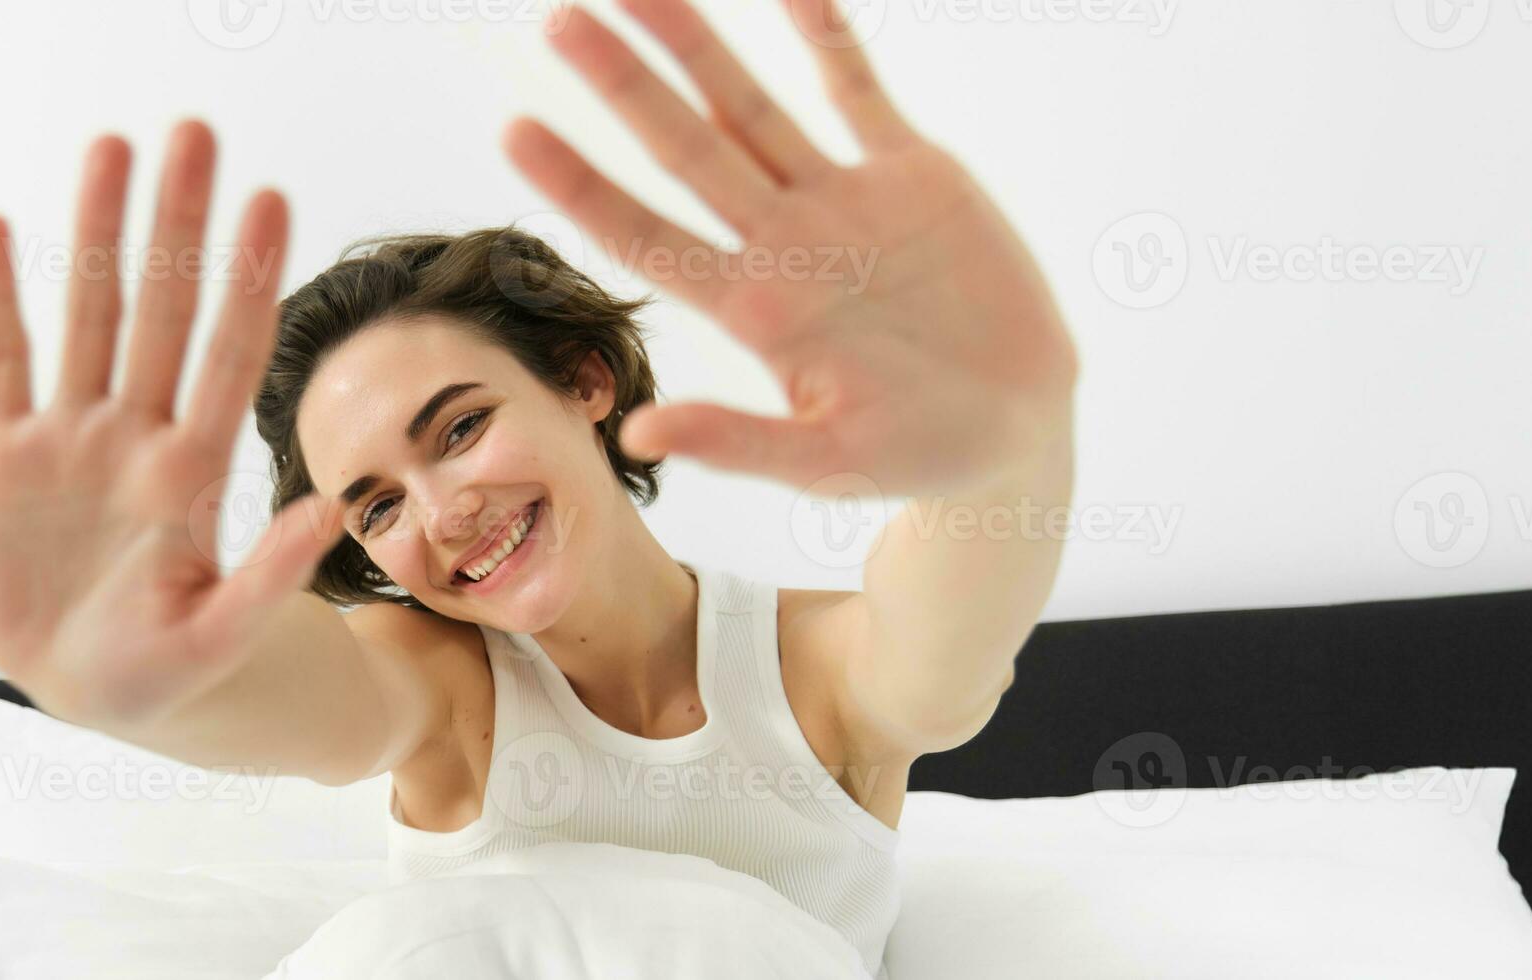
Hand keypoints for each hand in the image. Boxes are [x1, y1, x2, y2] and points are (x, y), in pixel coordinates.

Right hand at [0, 121, 346, 722]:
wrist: (86, 690)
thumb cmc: (166, 672)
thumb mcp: (217, 639)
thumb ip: (268, 579)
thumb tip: (333, 511)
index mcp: (191, 474)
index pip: (230, 354)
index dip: (250, 279)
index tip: (271, 200)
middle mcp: (136, 435)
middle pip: (163, 310)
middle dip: (178, 223)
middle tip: (194, 133)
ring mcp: (72, 438)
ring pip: (86, 315)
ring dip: (95, 233)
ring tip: (110, 146)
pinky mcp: (6, 457)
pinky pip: (3, 362)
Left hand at [506, 0, 1077, 496]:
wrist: (1017, 428)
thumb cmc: (917, 455)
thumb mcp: (827, 461)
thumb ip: (739, 442)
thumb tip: (640, 430)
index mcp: (755, 308)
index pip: (645, 234)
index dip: (581, 184)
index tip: (513, 133)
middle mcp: (784, 242)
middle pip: (685, 149)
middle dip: (624, 86)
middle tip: (559, 21)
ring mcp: (843, 201)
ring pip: (753, 107)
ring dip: (698, 48)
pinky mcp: (913, 176)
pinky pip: (859, 91)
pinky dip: (828, 39)